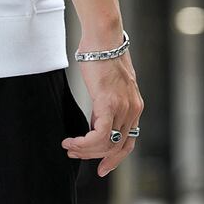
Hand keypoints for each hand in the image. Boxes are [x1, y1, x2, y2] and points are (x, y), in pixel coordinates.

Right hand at [60, 43, 143, 177]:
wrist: (103, 37)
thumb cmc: (101, 53)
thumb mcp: (107, 82)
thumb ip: (107, 100)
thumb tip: (96, 115)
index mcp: (134, 105)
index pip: (129, 141)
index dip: (115, 157)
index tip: (101, 166)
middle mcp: (133, 110)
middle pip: (118, 146)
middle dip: (96, 156)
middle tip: (75, 154)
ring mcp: (123, 107)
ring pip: (107, 144)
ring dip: (86, 150)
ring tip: (69, 146)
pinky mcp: (109, 103)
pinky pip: (99, 135)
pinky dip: (84, 143)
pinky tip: (71, 141)